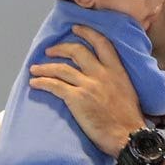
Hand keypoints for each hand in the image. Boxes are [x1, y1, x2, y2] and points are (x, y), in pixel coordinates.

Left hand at [29, 24, 144, 156]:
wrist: (128, 136)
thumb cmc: (130, 119)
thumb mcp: (129, 91)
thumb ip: (117, 80)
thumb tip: (106, 78)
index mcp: (117, 71)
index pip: (102, 43)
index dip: (87, 33)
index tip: (76, 29)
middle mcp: (102, 74)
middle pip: (77, 51)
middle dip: (60, 48)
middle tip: (50, 51)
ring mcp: (88, 86)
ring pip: (61, 68)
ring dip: (45, 67)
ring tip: (35, 69)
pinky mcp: (77, 99)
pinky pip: (54, 85)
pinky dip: (42, 82)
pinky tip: (35, 83)